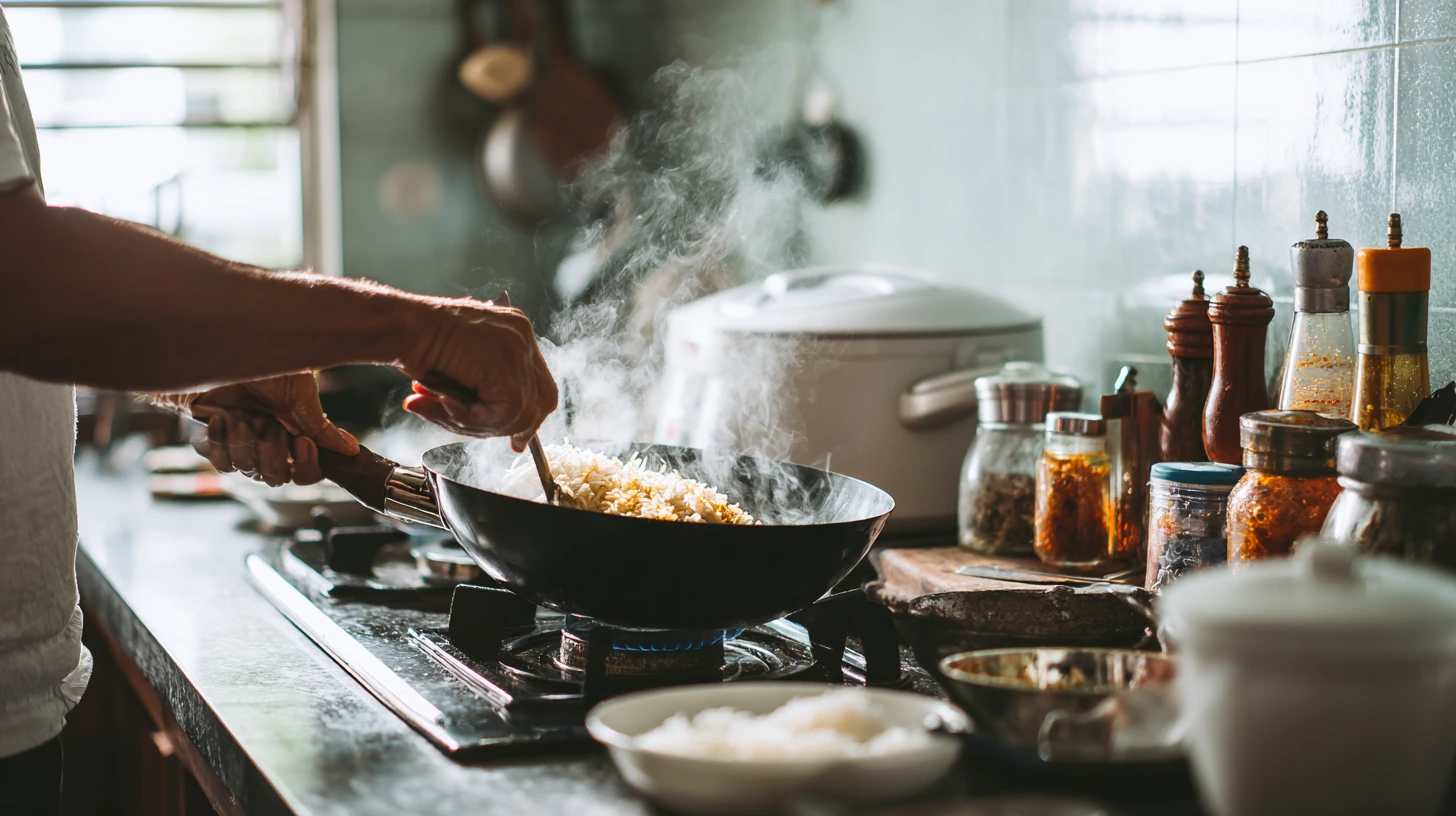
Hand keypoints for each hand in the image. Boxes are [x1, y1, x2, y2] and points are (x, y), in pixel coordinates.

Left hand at [183, 373, 358, 485]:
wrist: (231, 348)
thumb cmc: (268, 366)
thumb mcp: (301, 394)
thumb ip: (321, 427)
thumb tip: (351, 450)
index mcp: (294, 437)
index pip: (305, 473)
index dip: (307, 467)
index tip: (305, 442)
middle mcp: (269, 445)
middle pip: (275, 478)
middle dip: (274, 454)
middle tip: (270, 425)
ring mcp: (241, 444)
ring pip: (246, 470)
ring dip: (246, 444)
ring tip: (244, 416)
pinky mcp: (214, 438)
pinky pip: (218, 461)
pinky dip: (220, 442)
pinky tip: (222, 417)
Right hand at [399, 296, 556, 450]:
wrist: (400, 328)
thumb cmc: (416, 345)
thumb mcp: (458, 369)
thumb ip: (482, 393)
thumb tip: (510, 434)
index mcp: (514, 332)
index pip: (539, 383)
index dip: (530, 414)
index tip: (519, 438)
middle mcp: (521, 336)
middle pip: (543, 398)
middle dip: (521, 427)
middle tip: (511, 444)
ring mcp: (518, 349)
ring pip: (521, 413)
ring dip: (480, 424)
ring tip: (443, 410)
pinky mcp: (507, 366)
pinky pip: (503, 413)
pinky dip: (472, 419)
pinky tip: (445, 404)